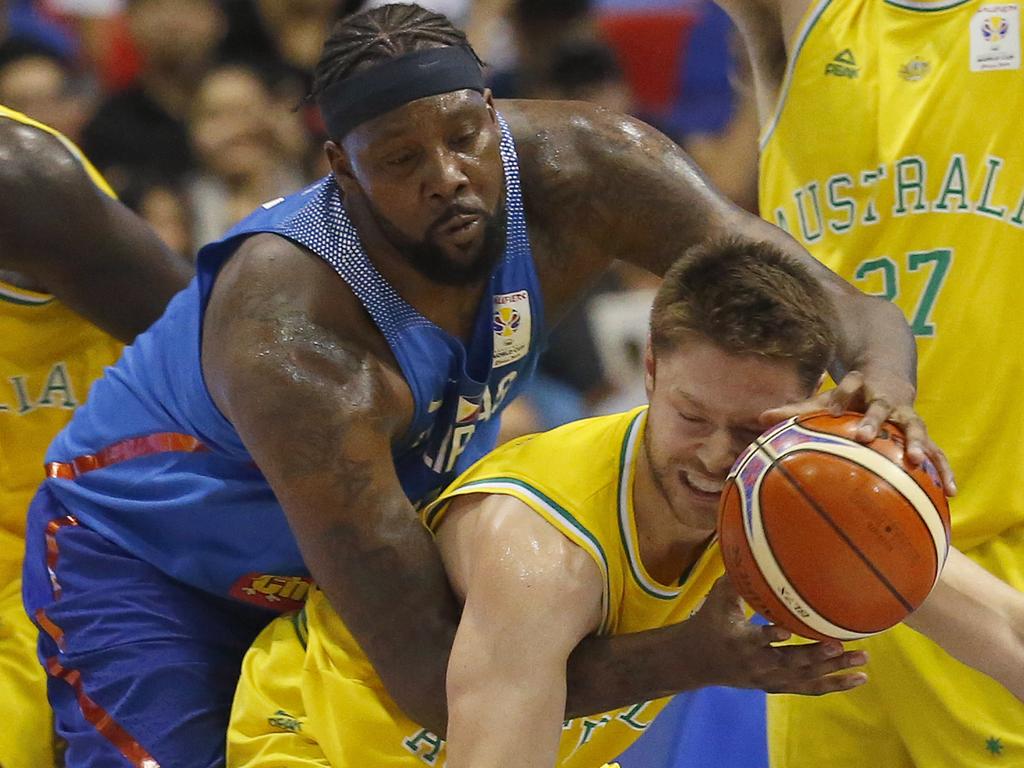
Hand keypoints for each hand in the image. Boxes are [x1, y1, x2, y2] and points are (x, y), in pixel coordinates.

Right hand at [681, 577, 867, 695]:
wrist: (697, 661)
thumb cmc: (709, 623)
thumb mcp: (716, 600)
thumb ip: (736, 579)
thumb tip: (748, 546)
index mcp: (739, 640)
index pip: (755, 639)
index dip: (770, 636)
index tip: (787, 631)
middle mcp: (756, 663)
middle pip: (788, 663)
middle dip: (815, 655)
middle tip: (840, 645)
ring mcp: (768, 678)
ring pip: (804, 678)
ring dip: (834, 671)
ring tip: (862, 659)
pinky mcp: (776, 686)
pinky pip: (809, 688)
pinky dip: (834, 684)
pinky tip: (858, 678)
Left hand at [759, 369, 955, 495]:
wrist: (887, 376)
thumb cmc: (848, 396)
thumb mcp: (824, 399)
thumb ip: (795, 410)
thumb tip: (760, 418)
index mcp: (860, 387)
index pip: (848, 388)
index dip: (841, 397)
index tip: (833, 411)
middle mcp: (886, 400)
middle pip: (882, 407)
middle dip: (875, 420)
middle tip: (866, 436)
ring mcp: (907, 416)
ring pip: (916, 428)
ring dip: (917, 444)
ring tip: (917, 462)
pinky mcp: (922, 433)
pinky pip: (938, 452)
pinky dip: (944, 470)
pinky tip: (949, 492)